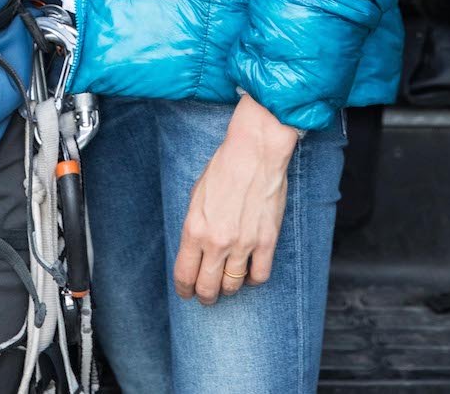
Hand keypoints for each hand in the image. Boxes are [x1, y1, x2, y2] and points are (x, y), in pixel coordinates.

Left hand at [173, 94, 299, 305]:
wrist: (254, 153)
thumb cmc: (223, 168)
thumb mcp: (196, 196)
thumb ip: (194, 227)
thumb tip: (194, 251)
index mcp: (194, 228)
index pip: (184, 274)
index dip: (184, 289)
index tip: (186, 292)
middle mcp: (217, 241)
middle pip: (207, 288)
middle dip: (204, 296)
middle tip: (206, 296)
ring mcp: (243, 244)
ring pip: (232, 286)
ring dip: (228, 289)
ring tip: (227, 283)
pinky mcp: (266, 242)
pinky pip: (259, 277)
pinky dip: (252, 279)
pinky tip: (248, 272)